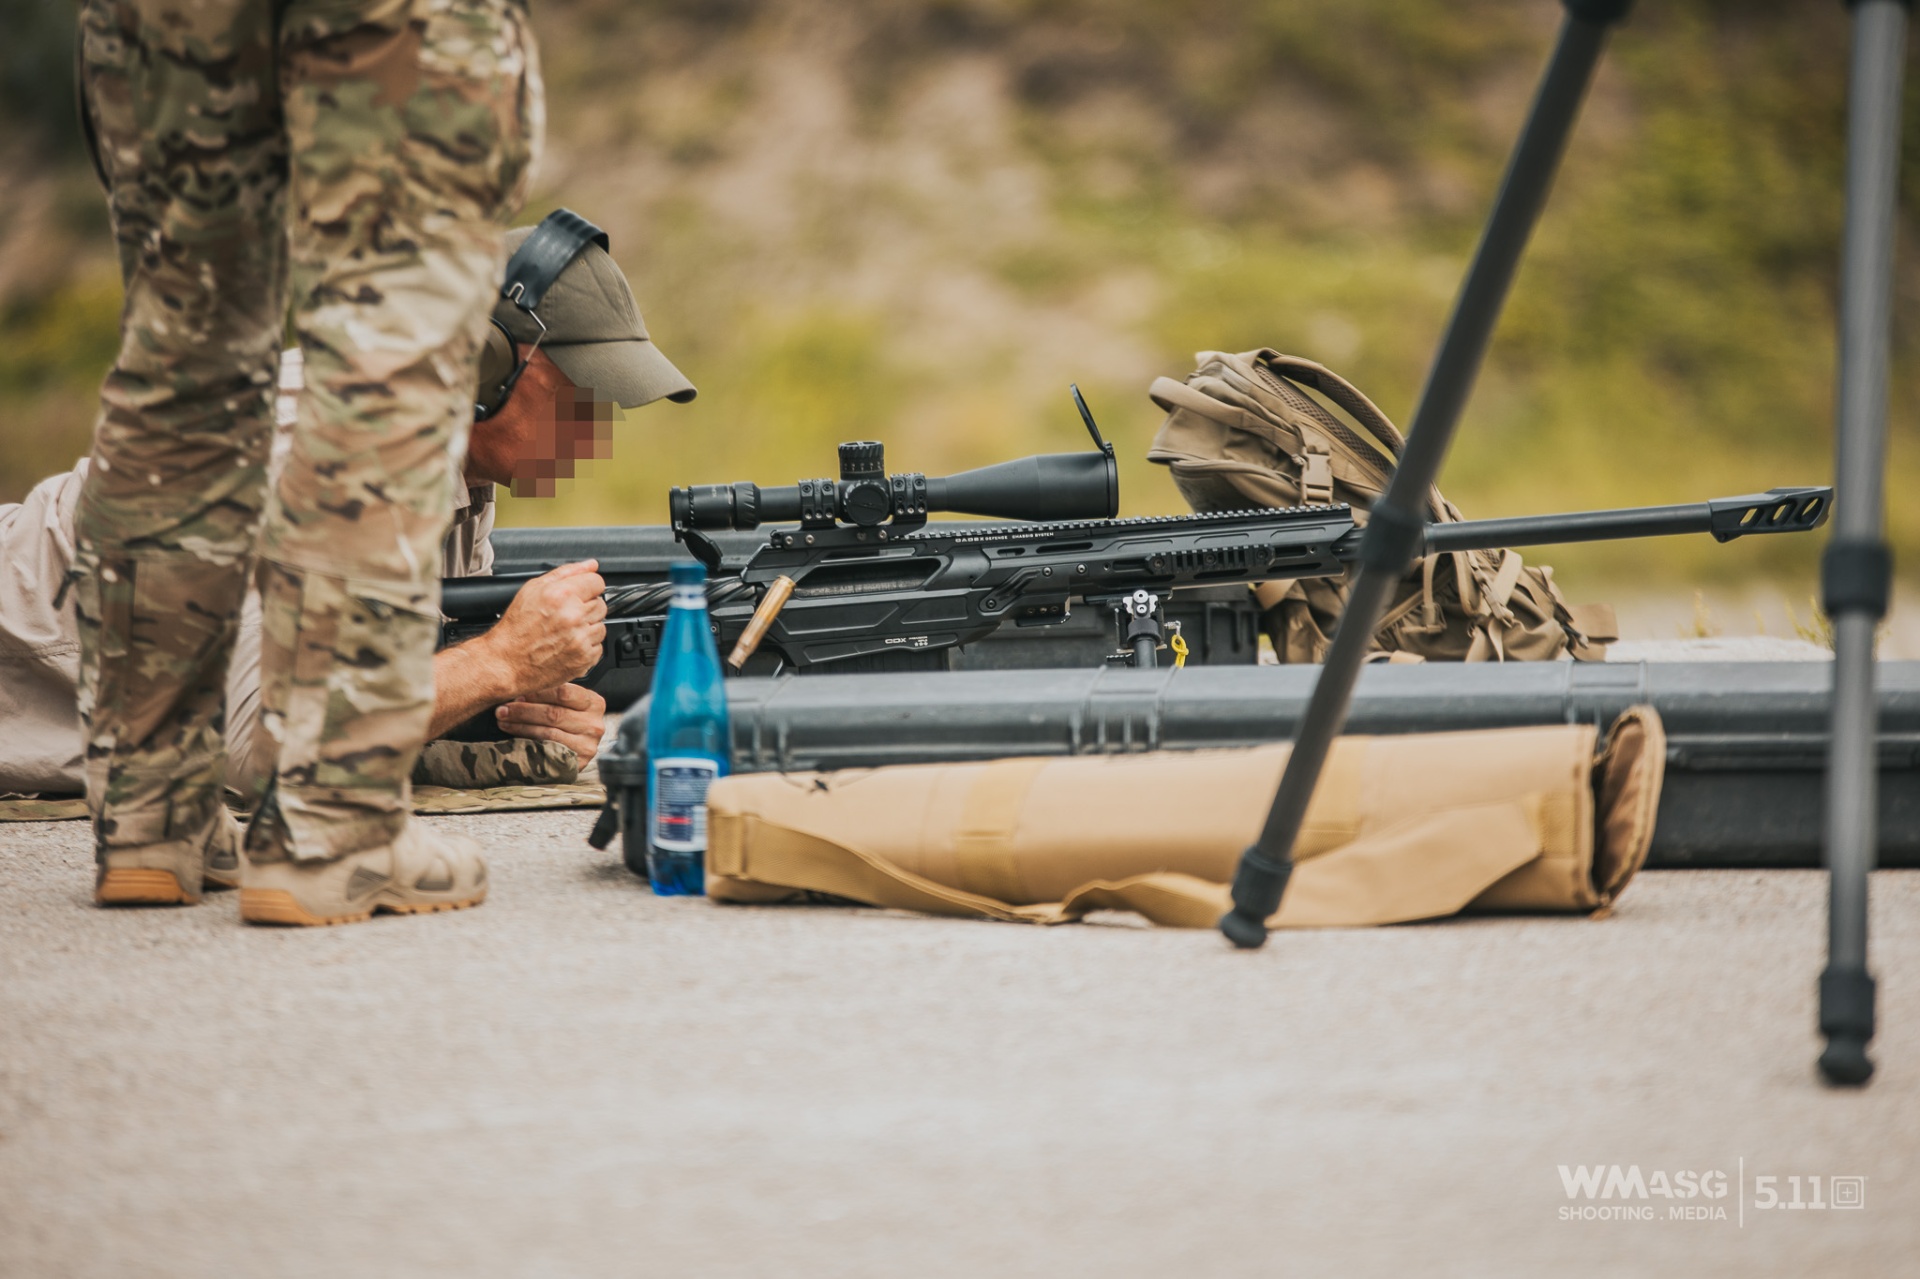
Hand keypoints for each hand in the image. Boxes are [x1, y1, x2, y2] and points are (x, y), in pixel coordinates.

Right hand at [482, 560, 605, 689]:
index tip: (580, 594)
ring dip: (588, 628)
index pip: (597, 582)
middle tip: (565, 616)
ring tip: (565, 632)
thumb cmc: (516, 629)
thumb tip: (590, 565)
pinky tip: (567, 645)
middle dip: (585, 608)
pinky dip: (586, 646)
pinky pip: (598, 647)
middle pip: (601, 604)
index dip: (587, 587)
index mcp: (562, 595)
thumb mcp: (532, 590)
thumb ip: (566, 573)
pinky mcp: (584, 658)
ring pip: (601, 626)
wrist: (507, 663)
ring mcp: (581, 639)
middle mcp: (574, 616)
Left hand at [495, 682, 607, 766]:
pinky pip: (548, 751)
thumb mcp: (567, 704)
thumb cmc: (567, 722)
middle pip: (554, 713)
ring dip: (521, 727)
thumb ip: (550, 694)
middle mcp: (594, 724)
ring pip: (548, 733)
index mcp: (594, 703)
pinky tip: (514, 739)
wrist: (576, 752)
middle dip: (523, 711)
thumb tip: (518, 690)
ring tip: (503, 722)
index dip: (536, 693)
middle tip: (502, 710)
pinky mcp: (577, 763)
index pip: (563, 692)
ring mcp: (587, 745)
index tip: (516, 694)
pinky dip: (528, 743)